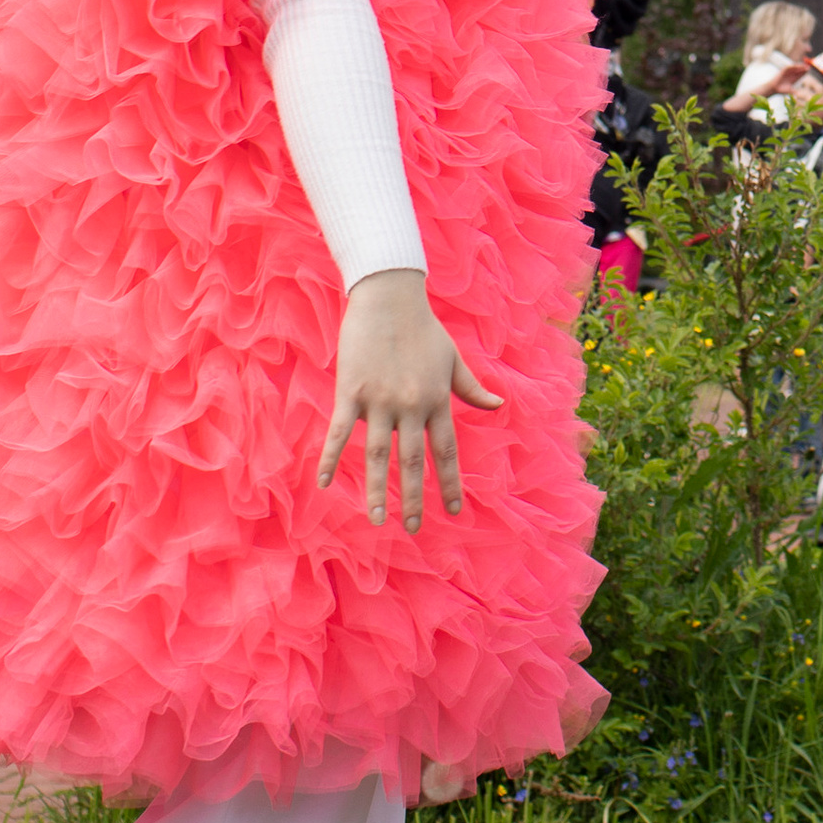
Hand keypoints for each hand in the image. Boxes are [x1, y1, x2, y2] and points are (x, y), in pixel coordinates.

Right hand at [316, 269, 503, 533]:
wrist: (389, 295)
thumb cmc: (423, 326)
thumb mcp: (452, 357)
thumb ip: (471, 386)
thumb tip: (498, 405)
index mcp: (437, 399)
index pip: (445, 450)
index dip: (449, 481)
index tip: (453, 510)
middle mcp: (411, 405)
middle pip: (412, 460)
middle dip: (414, 497)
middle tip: (414, 527)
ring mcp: (380, 399)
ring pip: (379, 454)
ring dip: (378, 489)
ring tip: (376, 519)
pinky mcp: (351, 391)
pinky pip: (340, 432)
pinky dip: (331, 458)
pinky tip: (324, 483)